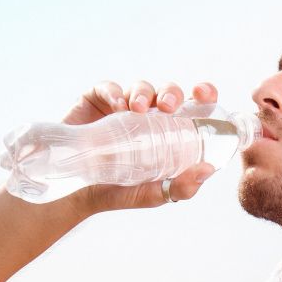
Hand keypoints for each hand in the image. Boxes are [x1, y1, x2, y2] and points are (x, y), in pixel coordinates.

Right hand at [60, 79, 219, 211]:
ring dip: (142, 93)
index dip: (204, 94)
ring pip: (141, 87)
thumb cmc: (116, 191)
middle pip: (168, 92)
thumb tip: (208, 170)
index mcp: (170, 132)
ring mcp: (123, 106)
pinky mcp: (96, 100)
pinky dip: (113, 92)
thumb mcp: (152, 194)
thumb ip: (181, 187)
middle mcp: (149, 116)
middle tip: (167, 107)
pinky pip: (108, 88)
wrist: (74, 192)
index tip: (205, 94)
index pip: (193, 107)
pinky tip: (115, 105)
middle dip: (171, 93)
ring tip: (136, 109)